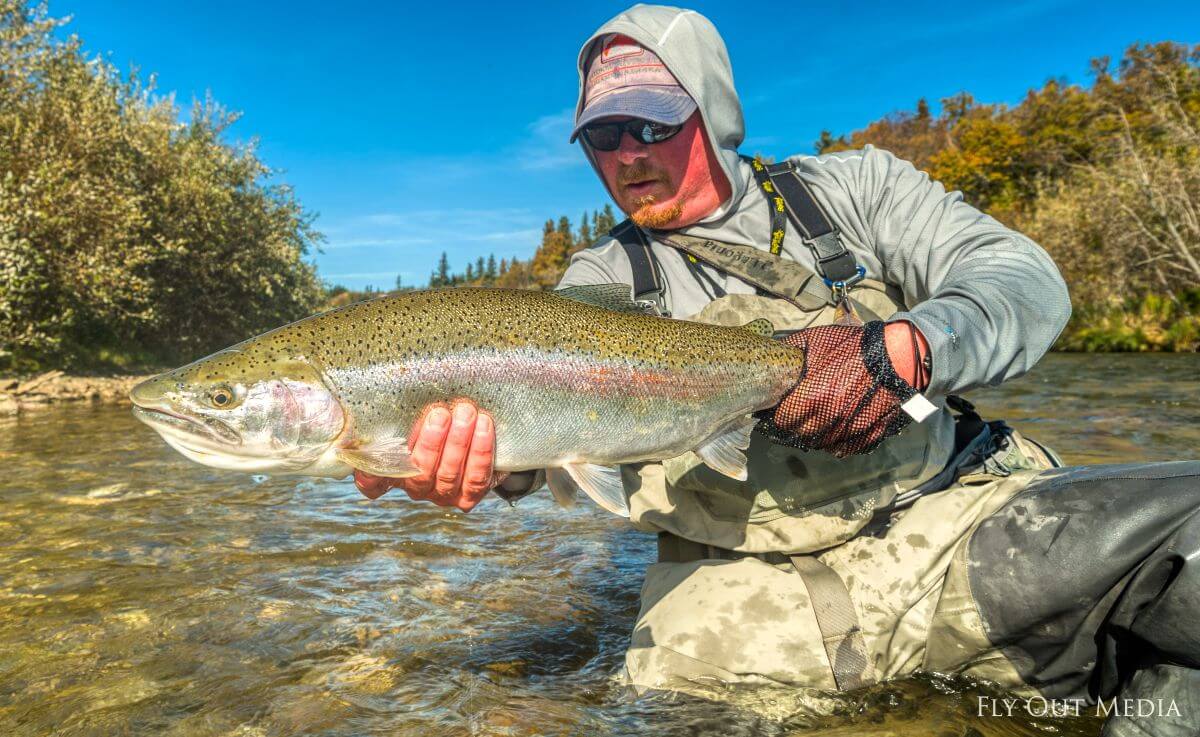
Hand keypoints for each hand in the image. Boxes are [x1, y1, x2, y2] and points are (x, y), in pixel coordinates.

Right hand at [353, 401, 503, 511]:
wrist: (479, 431)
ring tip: (466, 413)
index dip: (370, 475)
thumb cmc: (442, 416)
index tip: (370, 459)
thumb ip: (407, 409)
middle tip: (440, 414)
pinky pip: (475, 479)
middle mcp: (415, 486)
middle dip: (431, 442)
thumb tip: (396, 384)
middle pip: (419, 472)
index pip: (373, 480)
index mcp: (394, 469)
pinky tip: (484, 426)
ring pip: (447, 475)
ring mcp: (441, 494)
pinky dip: (481, 452)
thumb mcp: (420, 410)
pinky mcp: (468, 497)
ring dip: (458, 442)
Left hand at [759, 321, 929, 456]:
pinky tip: (835, 432)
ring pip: (822, 444)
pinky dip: (838, 443)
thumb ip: (790, 350)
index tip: (781, 408)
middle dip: (795, 427)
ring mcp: (851, 429)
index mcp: (813, 397)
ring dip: (815, 436)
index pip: (783, 420)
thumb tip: (770, 354)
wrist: (898, 354)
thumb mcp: (817, 340)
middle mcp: (830, 418)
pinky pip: (847, 449)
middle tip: (796, 416)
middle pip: (801, 435)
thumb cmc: (855, 346)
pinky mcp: (870, 434)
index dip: (779, 414)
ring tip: (815, 423)